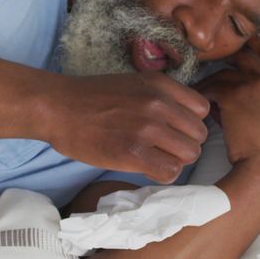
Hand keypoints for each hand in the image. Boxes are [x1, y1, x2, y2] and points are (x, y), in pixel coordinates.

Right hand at [45, 72, 208, 183]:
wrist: (58, 108)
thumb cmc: (92, 98)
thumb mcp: (134, 83)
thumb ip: (161, 97)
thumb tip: (185, 121)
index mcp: (160, 84)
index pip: (201, 109)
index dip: (190, 124)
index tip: (175, 130)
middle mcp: (158, 104)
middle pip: (199, 135)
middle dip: (185, 145)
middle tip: (164, 149)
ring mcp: (146, 129)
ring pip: (189, 155)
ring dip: (175, 160)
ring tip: (155, 158)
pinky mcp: (133, 153)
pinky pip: (170, 172)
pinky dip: (163, 174)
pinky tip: (148, 168)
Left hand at [193, 36, 259, 183]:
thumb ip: (256, 99)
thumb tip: (222, 93)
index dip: (255, 45)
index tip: (242, 42)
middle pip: (244, 56)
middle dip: (226, 58)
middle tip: (207, 59)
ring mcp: (254, 84)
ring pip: (222, 74)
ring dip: (209, 84)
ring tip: (198, 96)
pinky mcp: (235, 94)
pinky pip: (210, 88)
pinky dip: (201, 96)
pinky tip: (195, 108)